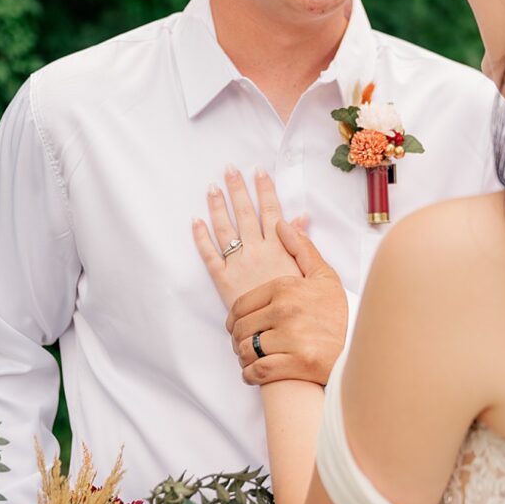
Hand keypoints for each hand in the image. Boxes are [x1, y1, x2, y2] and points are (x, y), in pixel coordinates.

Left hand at [193, 168, 301, 311]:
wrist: (282, 334)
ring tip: (212, 188)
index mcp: (278, 247)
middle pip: (244, 213)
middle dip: (237, 189)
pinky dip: (201, 238)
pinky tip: (195, 222)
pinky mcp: (224, 281)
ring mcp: (238, 264)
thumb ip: (302, 243)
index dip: (264, 189)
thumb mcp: (309, 272)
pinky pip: (209, 256)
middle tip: (229, 169)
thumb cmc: (300, 305)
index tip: (258, 171)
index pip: (270, 210)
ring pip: (225, 229)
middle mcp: (257, 250)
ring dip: (217, 206)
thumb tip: (301, 217)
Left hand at [227, 221, 346, 385]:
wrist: (363, 347)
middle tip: (243, 345)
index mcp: (286, 287)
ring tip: (250, 360)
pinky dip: (251, 376)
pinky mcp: (297, 365)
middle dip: (237, 340)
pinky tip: (254, 373)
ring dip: (243, 359)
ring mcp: (291, 338)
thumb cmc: (338, 312)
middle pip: (240, 329)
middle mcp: (285, 311)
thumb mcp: (323, 275)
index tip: (236, 327)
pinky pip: (258, 372)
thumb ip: (300, 248)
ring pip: (247, 351)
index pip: (241, 305)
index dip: (233, 319)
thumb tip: (280, 224)